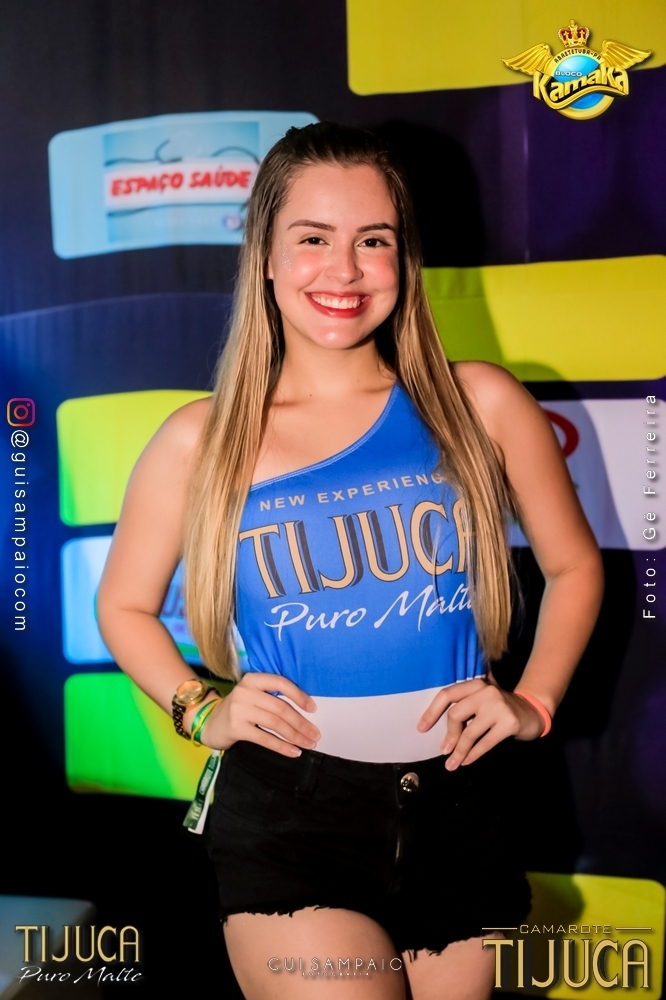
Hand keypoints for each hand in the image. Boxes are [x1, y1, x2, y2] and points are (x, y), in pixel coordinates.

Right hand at [198, 673, 319, 756]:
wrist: (209, 722)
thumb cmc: (239, 709)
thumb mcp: (253, 695)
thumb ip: (273, 697)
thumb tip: (305, 711)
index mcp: (253, 679)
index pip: (281, 683)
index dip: (299, 696)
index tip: (313, 709)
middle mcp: (245, 691)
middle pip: (281, 707)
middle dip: (301, 723)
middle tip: (315, 734)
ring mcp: (239, 709)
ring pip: (275, 723)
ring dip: (295, 735)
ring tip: (308, 744)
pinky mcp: (236, 728)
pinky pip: (264, 738)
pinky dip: (282, 746)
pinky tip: (293, 752)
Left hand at [416, 678, 544, 770]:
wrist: (532, 711)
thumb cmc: (499, 708)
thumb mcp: (481, 701)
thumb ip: (463, 708)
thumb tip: (439, 732)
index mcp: (475, 684)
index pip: (447, 695)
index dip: (431, 712)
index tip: (421, 729)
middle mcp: (486, 691)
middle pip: (455, 714)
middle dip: (448, 735)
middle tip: (443, 750)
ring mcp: (498, 705)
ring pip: (469, 732)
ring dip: (459, 751)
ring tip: (452, 764)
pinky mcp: (509, 722)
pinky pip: (485, 742)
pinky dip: (473, 754)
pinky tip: (466, 761)